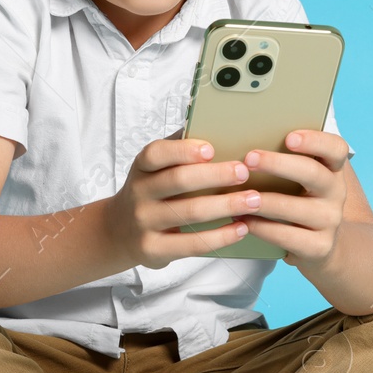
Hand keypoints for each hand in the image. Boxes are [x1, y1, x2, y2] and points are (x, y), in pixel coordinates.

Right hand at [104, 138, 258, 268]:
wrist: (119, 231)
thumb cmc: (151, 191)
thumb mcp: (155, 168)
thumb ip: (179, 148)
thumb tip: (214, 123)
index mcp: (142, 167)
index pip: (156, 154)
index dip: (182, 151)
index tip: (211, 149)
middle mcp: (139, 193)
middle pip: (178, 181)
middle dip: (215, 176)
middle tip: (244, 172)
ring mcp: (144, 222)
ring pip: (190, 213)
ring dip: (226, 205)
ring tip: (254, 200)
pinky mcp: (153, 249)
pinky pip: (191, 244)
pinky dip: (220, 236)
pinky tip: (241, 228)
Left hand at [235, 129, 349, 267]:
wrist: (321, 246)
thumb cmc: (299, 202)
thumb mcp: (301, 180)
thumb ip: (285, 160)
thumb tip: (243, 142)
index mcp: (333, 169)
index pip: (336, 148)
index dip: (315, 140)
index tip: (289, 137)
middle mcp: (336, 192)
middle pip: (313, 173)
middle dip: (278, 164)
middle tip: (249, 159)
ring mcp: (330, 220)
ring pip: (295, 208)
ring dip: (264, 201)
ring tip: (239, 196)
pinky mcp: (319, 246)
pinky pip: (287, 236)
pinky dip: (261, 227)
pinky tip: (243, 220)